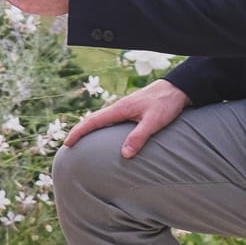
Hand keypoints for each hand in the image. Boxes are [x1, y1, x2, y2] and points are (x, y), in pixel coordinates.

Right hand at [63, 79, 188, 157]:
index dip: (79, 132)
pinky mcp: (132, 111)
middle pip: (93, 120)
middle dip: (79, 131)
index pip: (93, 121)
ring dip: (90, 129)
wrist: (177, 89)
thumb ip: (139, 137)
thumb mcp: (153, 122)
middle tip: (68, 145)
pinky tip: (105, 135)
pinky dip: (102, 127)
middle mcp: (119, 108)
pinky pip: (111, 120)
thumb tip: (124, 155)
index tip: (67, 143)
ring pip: (102, 119)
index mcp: (120, 109)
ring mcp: (125, 109)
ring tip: (82, 142)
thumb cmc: (166, 103)